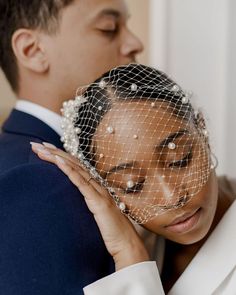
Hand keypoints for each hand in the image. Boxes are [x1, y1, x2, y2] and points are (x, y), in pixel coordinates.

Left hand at [31, 142, 149, 269]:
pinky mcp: (98, 202)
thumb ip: (88, 203)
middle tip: (37, 144)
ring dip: (57, 157)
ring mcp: (99, 192)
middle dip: (54, 152)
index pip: (76, 167)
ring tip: (41, 149)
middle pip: (74, 163)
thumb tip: (76, 201)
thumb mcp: (96, 214)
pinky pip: (81, 183)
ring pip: (75, 169)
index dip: (61, 156)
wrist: (127, 244)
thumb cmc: (112, 231)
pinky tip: (58, 162)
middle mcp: (97, 185)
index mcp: (96, 188)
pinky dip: (69, 170)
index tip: (46, 149)